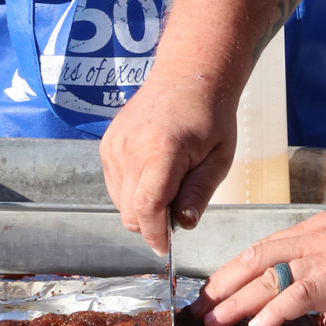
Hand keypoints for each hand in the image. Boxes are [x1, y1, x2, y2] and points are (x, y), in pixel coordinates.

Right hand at [100, 69, 236, 253]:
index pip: (147, 208)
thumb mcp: (219, 158)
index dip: (155, 235)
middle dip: (151, 224)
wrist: (188, 77)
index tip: (165, 248)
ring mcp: (114, 145)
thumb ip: (199, 193)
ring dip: (142, 208)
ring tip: (169, 183)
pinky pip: (114, 185)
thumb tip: (182, 226)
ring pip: (119, 202)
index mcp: (161, 151)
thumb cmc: (210, 116)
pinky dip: (131, 191)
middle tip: (178, 210)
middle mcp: (130, 148)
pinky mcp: (107, 145)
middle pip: (129, 211)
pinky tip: (154, 173)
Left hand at [190, 201, 325, 325]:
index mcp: (320, 231)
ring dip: (239, 300)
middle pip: (258, 260)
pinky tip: (259, 325)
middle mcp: (318, 239)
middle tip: (200, 309)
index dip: (236, 270)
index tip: (215, 288)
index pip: (267, 248)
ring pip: (272, 276)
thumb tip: (321, 289)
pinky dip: (278, 309)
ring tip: (215, 320)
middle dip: (224, 286)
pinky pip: (304, 293)